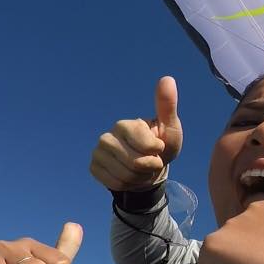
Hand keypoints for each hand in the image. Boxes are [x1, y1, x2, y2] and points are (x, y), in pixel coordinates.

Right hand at [90, 76, 182, 191]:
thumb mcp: (170, 127)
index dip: (158, 152)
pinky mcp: (93, 167)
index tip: (159, 147)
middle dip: (150, 167)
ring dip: (141, 177)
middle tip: (151, 161)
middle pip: (136, 164)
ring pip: (125, 176)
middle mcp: (107, 136)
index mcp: (125, 124)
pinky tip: (130, 175)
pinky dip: (128, 184)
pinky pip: (115, 184)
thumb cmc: (161, 144)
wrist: (147, 166)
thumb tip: (167, 78)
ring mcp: (98, 152)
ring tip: (142, 169)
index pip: (147, 146)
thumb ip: (167, 105)